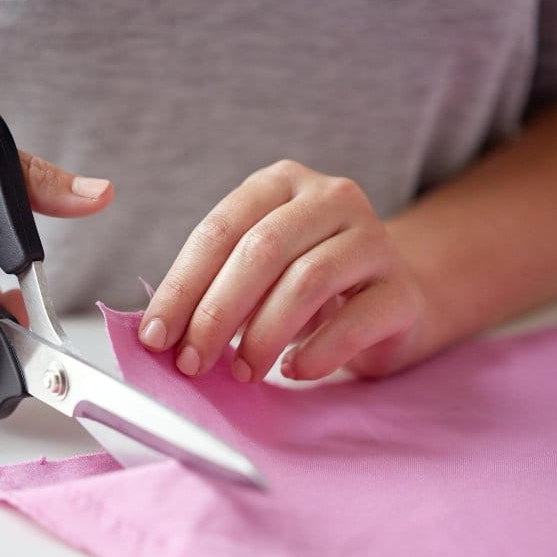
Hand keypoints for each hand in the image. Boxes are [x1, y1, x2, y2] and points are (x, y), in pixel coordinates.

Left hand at [139, 159, 426, 381]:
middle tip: (193, 362)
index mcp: (281, 183)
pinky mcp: (402, 290)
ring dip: (262, 336)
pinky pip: (354, 320)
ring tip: (242, 373)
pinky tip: (293, 370)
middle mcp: (331, 198)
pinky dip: (316, 352)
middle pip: (261, 251)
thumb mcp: (259, 270)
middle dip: (216, 314)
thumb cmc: (308, 286)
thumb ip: (214, 286)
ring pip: (307, 281)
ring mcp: (373, 240)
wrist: (393, 300)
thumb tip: (160, 333)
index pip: (220, 230)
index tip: (155, 337)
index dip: (182, 286)